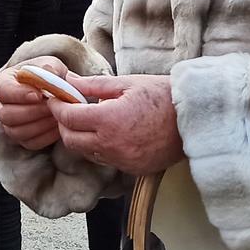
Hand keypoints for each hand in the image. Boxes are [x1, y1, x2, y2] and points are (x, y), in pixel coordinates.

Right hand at [0, 56, 68, 151]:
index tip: (39, 95)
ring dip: (40, 124)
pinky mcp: (23, 139)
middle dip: (32, 112)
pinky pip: (31, 143)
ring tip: (58, 115)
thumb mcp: (51, 65)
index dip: (19, 94)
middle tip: (52, 106)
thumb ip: (50, 67)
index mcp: (4, 82)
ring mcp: (10, 125)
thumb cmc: (49, 75)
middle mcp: (1, 105)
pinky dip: (46, 136)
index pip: (3, 90)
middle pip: (6, 115)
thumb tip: (50, 72)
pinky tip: (58, 125)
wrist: (55, 92)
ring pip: (17, 132)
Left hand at [52, 73, 184, 175]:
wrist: (194, 119)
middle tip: (68, 109)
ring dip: (80, 138)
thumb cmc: (163, 96)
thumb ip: (93, 85)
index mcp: (109, 120)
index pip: (68, 118)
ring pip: (86, 153)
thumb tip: (68, 81)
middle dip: (64, 125)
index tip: (55, 99)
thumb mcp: (127, 83)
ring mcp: (122, 160)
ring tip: (88, 120)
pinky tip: (107, 133)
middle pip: (71, 140)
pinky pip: (105, 161)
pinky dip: (99, 148)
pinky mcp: (133, 169)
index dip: (57, 107)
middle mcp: (112, 145)